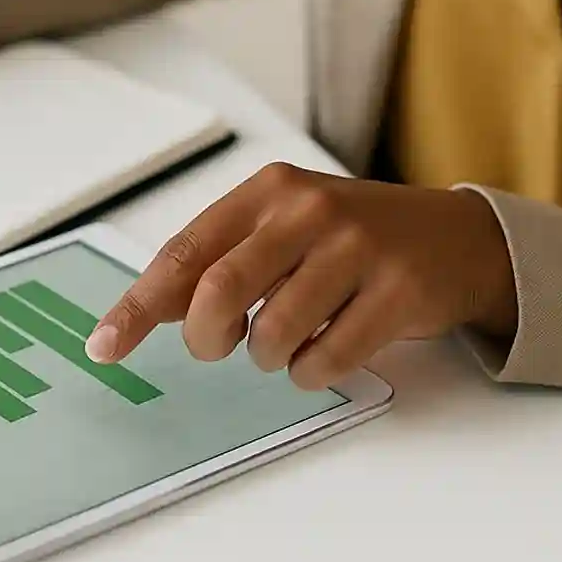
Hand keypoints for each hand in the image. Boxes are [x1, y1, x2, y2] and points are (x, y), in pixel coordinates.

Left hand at [85, 164, 517, 388]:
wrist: (456, 239)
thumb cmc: (352, 240)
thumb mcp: (284, 228)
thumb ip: (220, 260)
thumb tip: (146, 310)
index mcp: (268, 191)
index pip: (185, 252)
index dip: (139, 305)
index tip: (105, 345)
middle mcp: (308, 210)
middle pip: (219, 291)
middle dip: (206, 337)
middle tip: (219, 346)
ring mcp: (357, 248)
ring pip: (272, 333)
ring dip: (267, 357)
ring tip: (286, 341)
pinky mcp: (397, 291)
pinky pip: (325, 359)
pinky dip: (310, 371)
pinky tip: (324, 348)